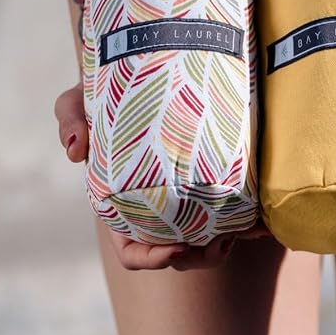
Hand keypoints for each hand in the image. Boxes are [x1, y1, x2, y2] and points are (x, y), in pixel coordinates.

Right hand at [55, 82, 269, 270]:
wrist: (146, 75)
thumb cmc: (106, 95)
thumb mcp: (79, 99)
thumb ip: (70, 118)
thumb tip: (75, 152)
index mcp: (122, 204)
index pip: (133, 250)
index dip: (151, 258)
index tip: (175, 248)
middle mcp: (155, 207)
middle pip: (178, 253)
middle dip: (199, 256)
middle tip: (221, 239)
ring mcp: (185, 197)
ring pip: (207, 239)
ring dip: (227, 241)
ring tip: (244, 228)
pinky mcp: (212, 182)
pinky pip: (230, 211)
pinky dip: (248, 221)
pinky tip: (265, 221)